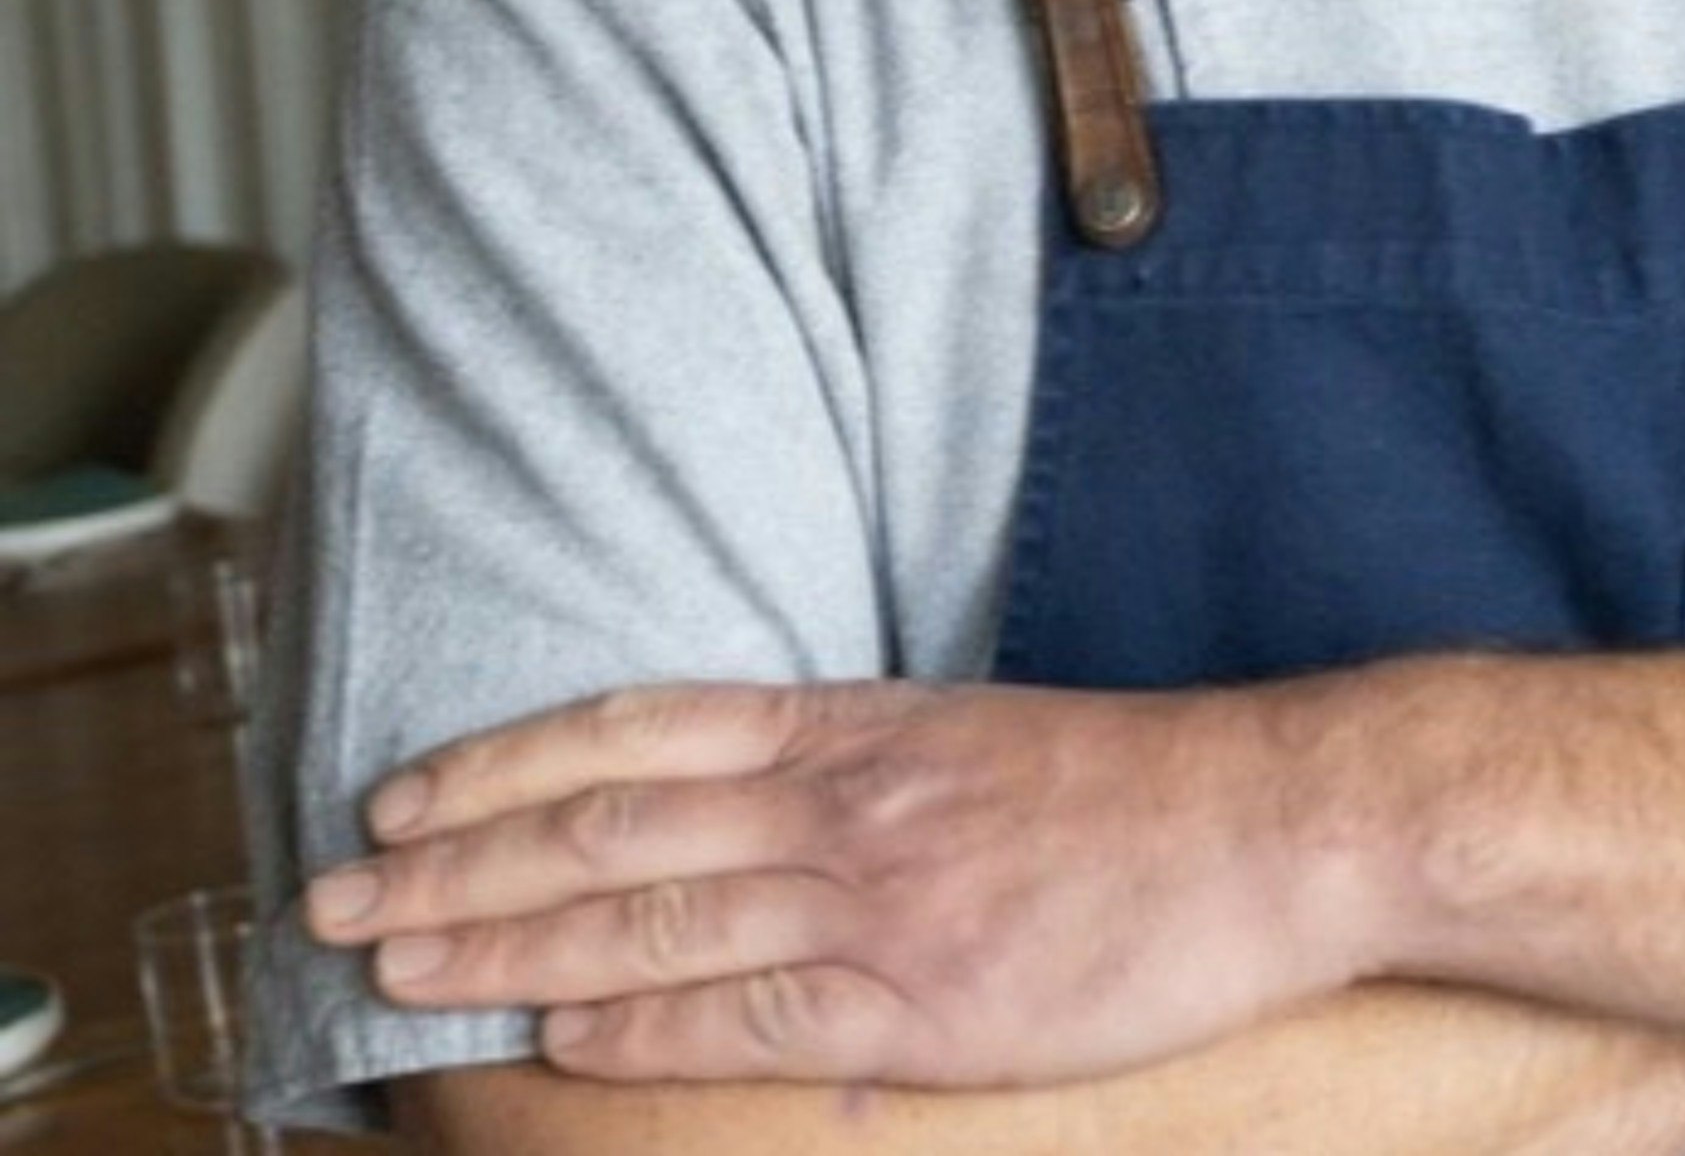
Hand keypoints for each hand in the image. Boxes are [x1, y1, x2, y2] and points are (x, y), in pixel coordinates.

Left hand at [306, 675, 1369, 1088]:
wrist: (1270, 822)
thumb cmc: (1132, 788)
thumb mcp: (978, 738)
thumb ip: (860, 768)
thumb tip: (747, 807)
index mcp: (860, 724)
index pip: (642, 730)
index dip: (510, 761)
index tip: (406, 791)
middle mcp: (846, 799)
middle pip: (613, 826)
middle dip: (460, 861)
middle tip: (332, 893)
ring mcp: (880, 901)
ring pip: (652, 921)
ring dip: (507, 947)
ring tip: (392, 963)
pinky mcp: (923, 1002)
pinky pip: (747, 1014)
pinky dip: (634, 1027)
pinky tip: (549, 1041)